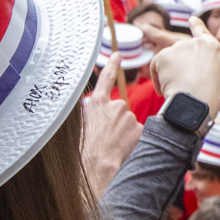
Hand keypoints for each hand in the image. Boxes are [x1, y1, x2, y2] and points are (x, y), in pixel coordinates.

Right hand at [79, 61, 143, 198]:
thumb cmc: (83, 148)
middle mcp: (116, 105)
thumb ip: (89, 112)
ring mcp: (130, 117)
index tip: (118, 55)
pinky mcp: (140, 128)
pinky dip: (133, 140)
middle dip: (117, 121)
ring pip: (130, 123)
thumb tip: (92, 109)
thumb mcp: (80, 123)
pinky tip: (124, 149)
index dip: (112, 65)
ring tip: (113, 145)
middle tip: (107, 137)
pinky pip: (138, 133)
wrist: (96, 164)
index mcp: (97, 103)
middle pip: (120, 110)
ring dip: (125, 132)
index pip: (106, 78)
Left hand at [151, 14, 219, 120]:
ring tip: (178, 89)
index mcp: (213, 47)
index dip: (196, 25)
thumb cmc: (213, 95)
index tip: (192, 19)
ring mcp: (178, 47)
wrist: (196, 100)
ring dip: (170, 74)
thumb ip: (219, 75)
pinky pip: (157, 68)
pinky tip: (165, 90)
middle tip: (185, 84)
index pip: (202, 32)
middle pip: (182, 52)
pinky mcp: (162, 55)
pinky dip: (158, 79)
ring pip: (169, 62)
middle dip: (180, 66)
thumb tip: (217, 79)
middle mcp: (195, 43)